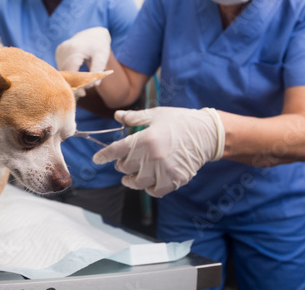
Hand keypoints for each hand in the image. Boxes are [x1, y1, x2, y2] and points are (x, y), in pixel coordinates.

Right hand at [56, 27, 110, 97]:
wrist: (94, 33)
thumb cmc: (100, 45)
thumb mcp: (102, 56)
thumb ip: (98, 70)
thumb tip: (94, 84)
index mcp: (74, 50)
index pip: (71, 72)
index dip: (77, 84)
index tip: (83, 93)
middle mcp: (64, 50)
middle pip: (65, 73)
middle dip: (74, 84)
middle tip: (83, 93)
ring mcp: (59, 51)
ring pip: (62, 72)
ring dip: (70, 80)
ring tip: (81, 86)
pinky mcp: (58, 52)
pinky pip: (61, 68)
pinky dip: (68, 74)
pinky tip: (76, 79)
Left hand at [93, 107, 224, 197]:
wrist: (207, 133)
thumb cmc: (180, 121)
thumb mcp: (156, 115)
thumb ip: (134, 117)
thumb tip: (117, 116)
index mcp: (146, 139)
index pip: (117, 151)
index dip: (104, 155)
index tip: (97, 159)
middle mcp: (153, 157)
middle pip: (125, 167)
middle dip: (120, 164)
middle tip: (124, 159)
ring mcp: (164, 171)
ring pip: (137, 182)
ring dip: (130, 179)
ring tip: (129, 176)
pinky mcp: (175, 180)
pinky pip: (154, 190)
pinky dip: (148, 187)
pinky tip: (147, 181)